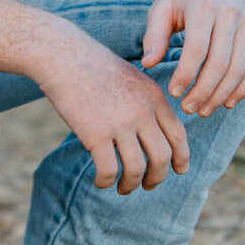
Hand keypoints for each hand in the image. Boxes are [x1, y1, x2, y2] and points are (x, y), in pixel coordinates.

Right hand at [35, 29, 188, 193]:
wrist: (63, 56)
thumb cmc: (93, 65)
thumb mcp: (131, 77)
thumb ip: (145, 102)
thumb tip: (151, 132)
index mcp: (153, 96)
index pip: (178, 135)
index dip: (181, 157)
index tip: (179, 170)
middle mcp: (142, 112)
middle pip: (162, 157)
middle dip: (157, 177)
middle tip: (149, 185)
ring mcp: (120, 124)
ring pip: (137, 169)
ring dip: (131, 185)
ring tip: (123, 188)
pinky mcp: (96, 134)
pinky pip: (108, 170)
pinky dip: (106, 182)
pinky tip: (101, 182)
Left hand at [139, 0, 244, 118]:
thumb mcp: (162, 6)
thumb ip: (153, 35)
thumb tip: (148, 64)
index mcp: (202, 6)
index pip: (197, 49)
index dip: (185, 75)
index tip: (174, 93)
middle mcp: (229, 13)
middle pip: (220, 63)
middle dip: (204, 92)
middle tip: (188, 108)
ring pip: (239, 69)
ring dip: (221, 96)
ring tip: (203, 109)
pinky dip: (242, 89)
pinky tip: (226, 102)